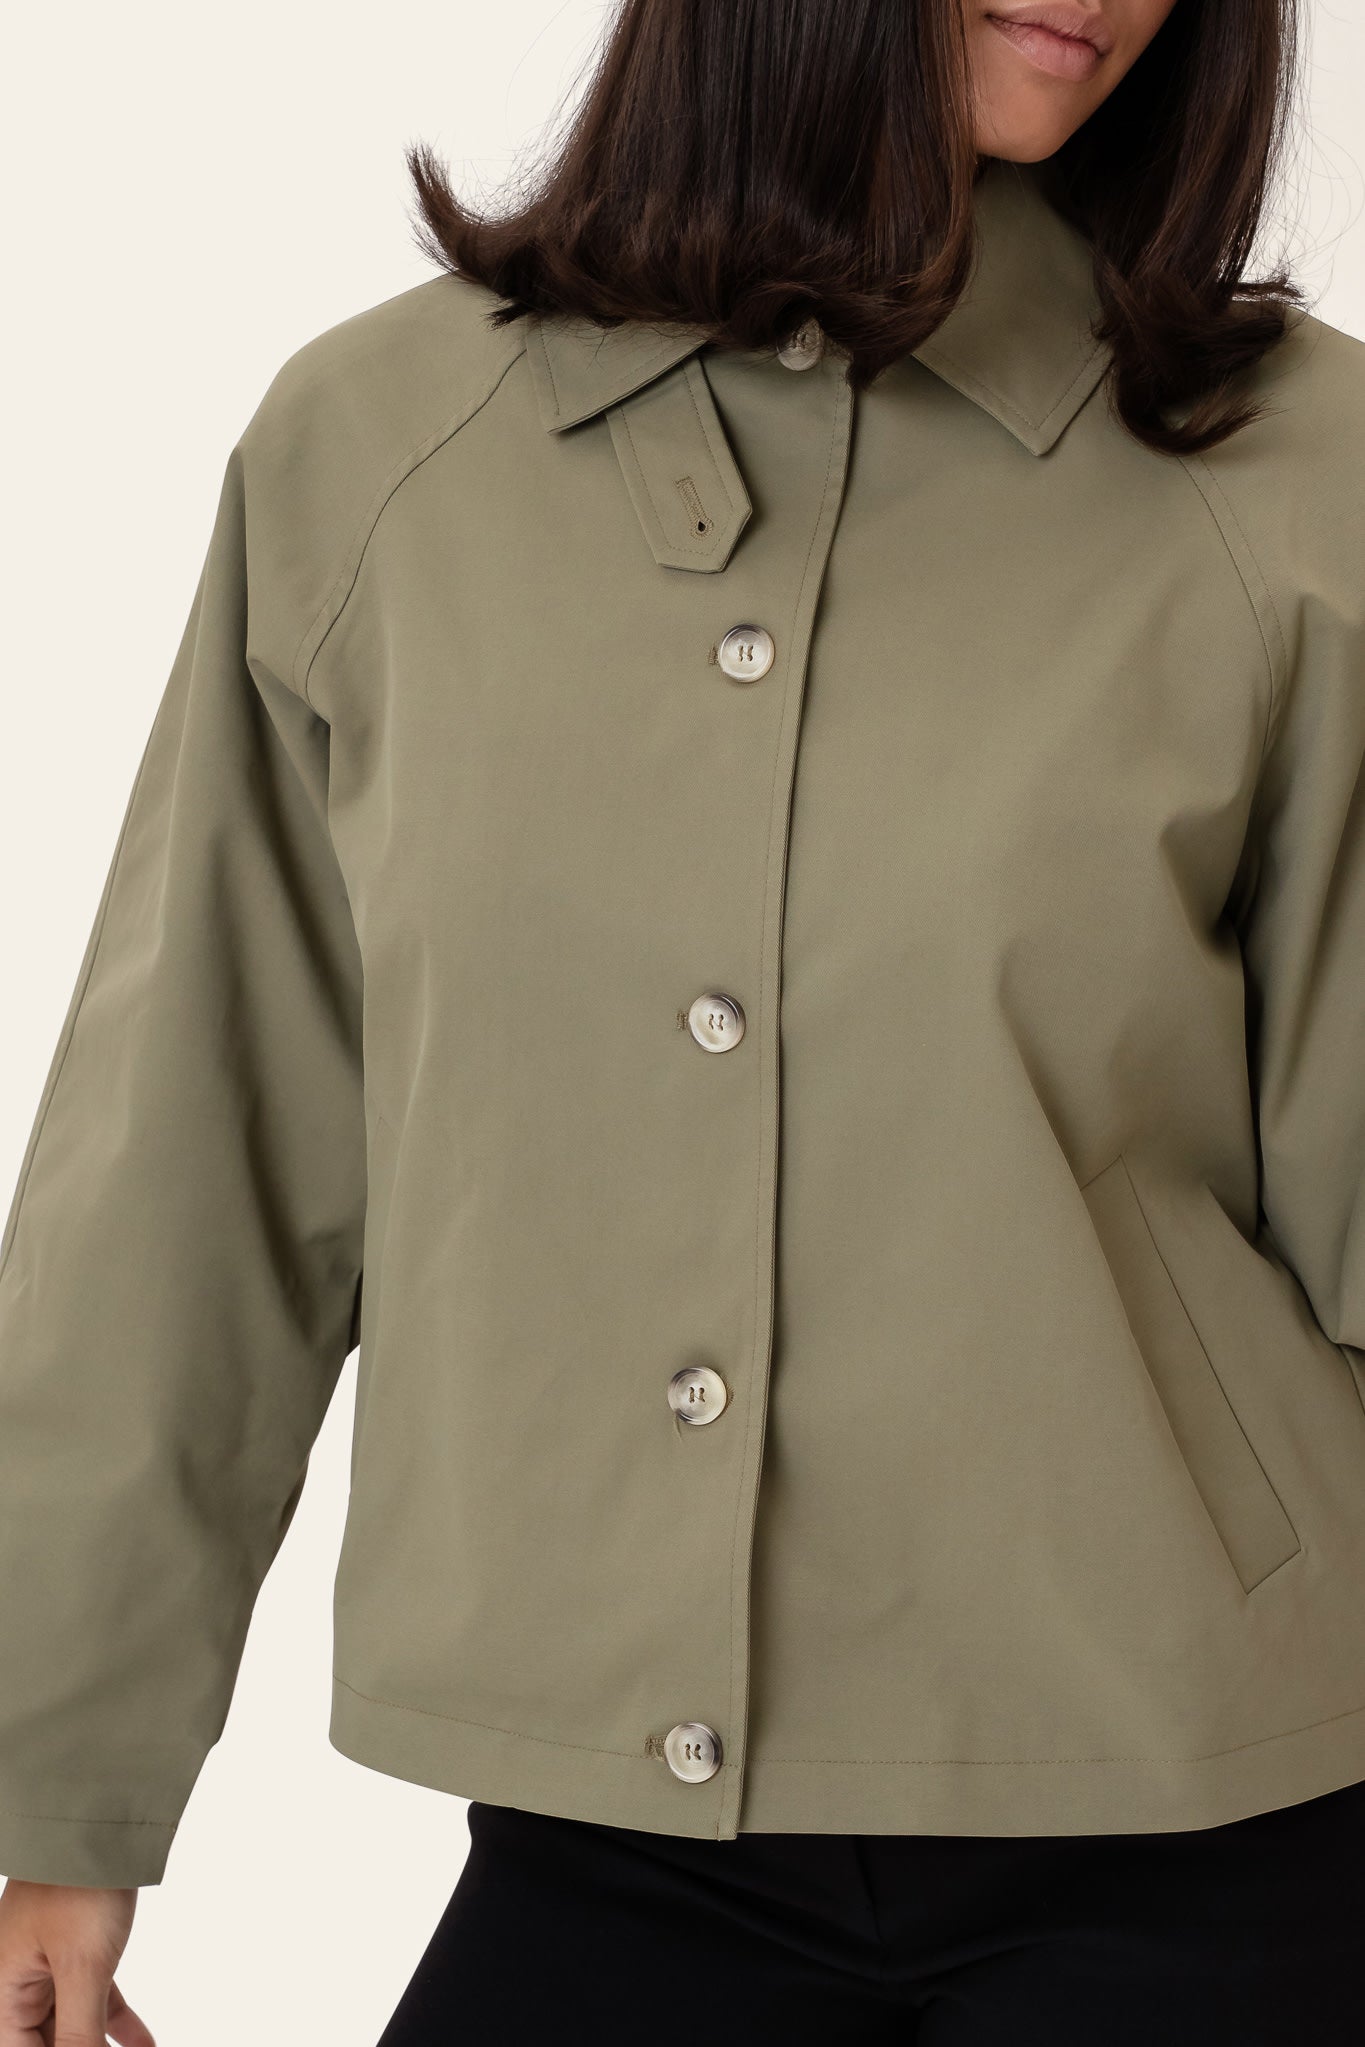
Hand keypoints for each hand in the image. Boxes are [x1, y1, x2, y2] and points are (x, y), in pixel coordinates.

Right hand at [0, 1880, 152, 2046]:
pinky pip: (94, 1999)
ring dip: (101, 2045)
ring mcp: (48, 1964)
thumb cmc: (78, 1884)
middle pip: (45, 2040)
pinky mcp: (78, 1948)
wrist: (100, 1817)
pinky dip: (116, 2023)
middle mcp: (18, 1981)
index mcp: (3, 1990)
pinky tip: (142, 2043)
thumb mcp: (82, 1968)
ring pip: (73, 2024)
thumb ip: (78, 2032)